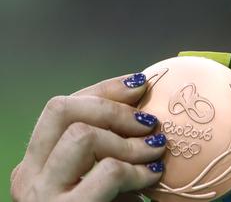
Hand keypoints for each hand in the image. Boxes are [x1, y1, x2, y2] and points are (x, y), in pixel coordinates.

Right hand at [10, 73, 165, 201]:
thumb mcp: (106, 179)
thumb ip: (114, 147)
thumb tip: (148, 109)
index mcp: (38, 162)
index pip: (62, 107)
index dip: (105, 89)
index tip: (141, 84)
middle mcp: (30, 176)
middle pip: (62, 109)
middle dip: (114, 108)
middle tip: (150, 124)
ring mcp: (42, 196)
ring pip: (82, 136)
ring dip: (129, 141)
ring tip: (155, 154)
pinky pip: (105, 171)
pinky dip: (137, 169)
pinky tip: (153, 177)